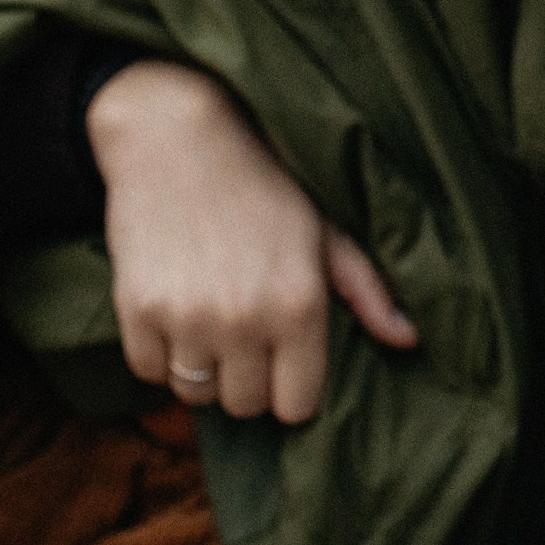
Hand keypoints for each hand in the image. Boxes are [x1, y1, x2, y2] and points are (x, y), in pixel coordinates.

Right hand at [86, 61, 417, 423]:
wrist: (178, 136)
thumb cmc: (265, 185)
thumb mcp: (326, 231)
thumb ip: (367, 291)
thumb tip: (408, 340)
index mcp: (300, 305)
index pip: (297, 407)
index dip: (292, 389)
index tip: (285, 362)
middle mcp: (245, 320)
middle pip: (246, 405)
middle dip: (249, 379)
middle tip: (246, 333)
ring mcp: (187, 317)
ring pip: (196, 395)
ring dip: (203, 368)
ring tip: (211, 319)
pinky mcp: (136, 309)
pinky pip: (147, 371)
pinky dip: (159, 352)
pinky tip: (174, 311)